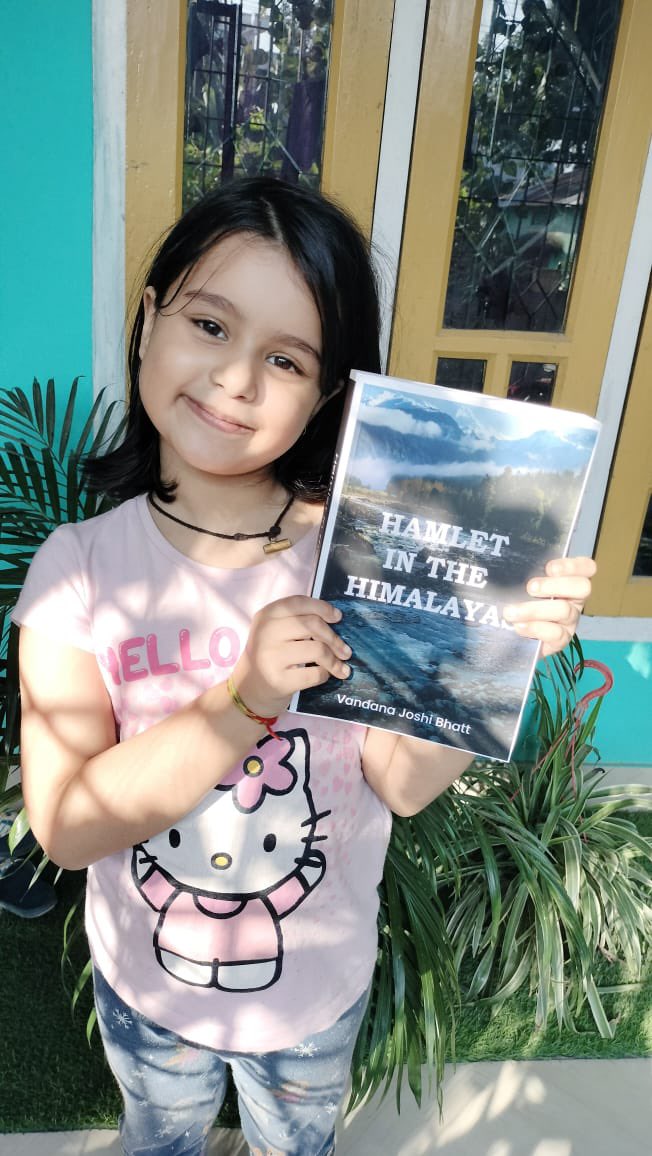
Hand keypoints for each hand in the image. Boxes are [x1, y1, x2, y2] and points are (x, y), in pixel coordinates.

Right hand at [232, 595, 351, 717]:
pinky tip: (325, 676)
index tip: (338, 617)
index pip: (299, 603)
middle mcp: (266, 632)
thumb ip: (297, 621)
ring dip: (334, 660)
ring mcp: (271, 657)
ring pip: (317, 650)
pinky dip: (325, 674)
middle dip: (334, 639)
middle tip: (346, 651)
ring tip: (342, 668)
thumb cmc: (270, 656)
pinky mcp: (278, 680)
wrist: (248, 690)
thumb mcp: (274, 632)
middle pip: (312, 625)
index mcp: (266, 615)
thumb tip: (335, 620)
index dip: (323, 607)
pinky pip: (315, 674)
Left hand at [502, 556, 595, 656]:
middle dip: (555, 585)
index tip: (550, 568)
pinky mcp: (561, 640)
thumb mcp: (520, 582)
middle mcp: (574, 599)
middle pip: (582, 587)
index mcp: (568, 580)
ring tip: (511, 612)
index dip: (573, 565)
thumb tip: (503, 555)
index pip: (586, 568)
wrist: (510, 635)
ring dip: (535, 609)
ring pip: (564, 611)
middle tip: (530, 588)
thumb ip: (522, 570)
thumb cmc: (518, 600)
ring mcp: (570, 621)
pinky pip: (556, 634)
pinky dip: (535, 628)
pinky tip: (518, 627)